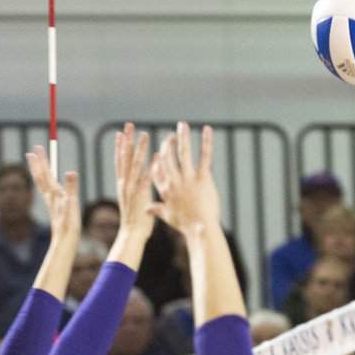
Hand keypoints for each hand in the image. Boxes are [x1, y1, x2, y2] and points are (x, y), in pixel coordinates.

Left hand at [26, 146, 79, 242]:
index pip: (46, 173)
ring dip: (39, 173)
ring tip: (36, 165)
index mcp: (54, 193)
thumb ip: (72, 187)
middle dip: (37, 163)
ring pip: (42, 184)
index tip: (37, 147)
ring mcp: (51, 203)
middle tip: (32, 151)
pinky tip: (48, 186)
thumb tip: (70, 172)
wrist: (64, 242)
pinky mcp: (54, 209)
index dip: (43, 160)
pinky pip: (47, 192)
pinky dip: (45, 185)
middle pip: (41, 177)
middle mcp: (50, 196)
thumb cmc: (68, 225)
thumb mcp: (72, 204)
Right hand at [114, 122, 155, 240]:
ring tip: (144, 134)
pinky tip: (157, 154)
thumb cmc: (135, 222)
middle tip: (128, 126)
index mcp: (122, 185)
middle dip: (127, 141)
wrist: (132, 235)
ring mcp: (132, 188)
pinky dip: (152, 165)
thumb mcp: (134, 204)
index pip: (120, 162)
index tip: (120, 134)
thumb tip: (138, 188)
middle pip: (125, 158)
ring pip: (135, 164)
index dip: (120, 147)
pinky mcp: (141, 195)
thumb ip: (135, 193)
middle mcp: (125, 184)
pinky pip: (147, 177)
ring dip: (140, 148)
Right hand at [149, 122, 221, 236]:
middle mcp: (173, 182)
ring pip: (183, 153)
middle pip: (166, 158)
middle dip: (167, 144)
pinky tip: (207, 130)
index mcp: (165, 190)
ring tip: (182, 125)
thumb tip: (147, 209)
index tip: (155, 152)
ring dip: (182, 137)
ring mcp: (188, 179)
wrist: (200, 230)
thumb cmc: (186, 225)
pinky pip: (204, 156)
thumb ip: (157, 210)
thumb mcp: (168, 217)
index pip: (156, 170)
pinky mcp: (202, 178)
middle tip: (170, 136)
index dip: (155, 160)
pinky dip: (206, 142)